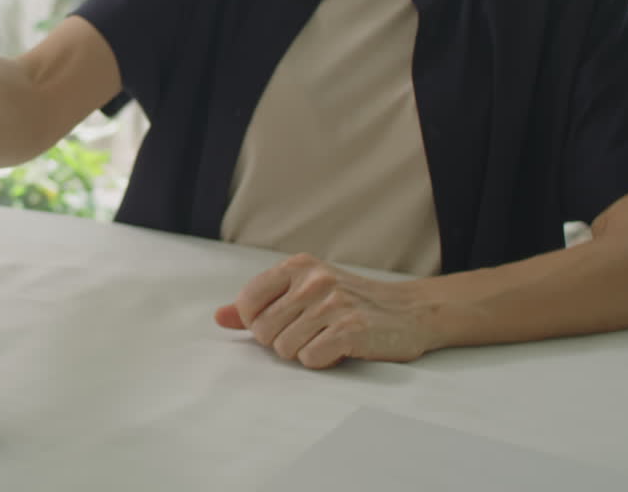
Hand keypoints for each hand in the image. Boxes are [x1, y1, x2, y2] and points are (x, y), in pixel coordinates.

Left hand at [213, 254, 437, 368]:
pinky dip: (323, 361)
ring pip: (285, 349)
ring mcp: (333, 303)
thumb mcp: (303, 291)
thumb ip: (260, 304)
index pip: (248, 303)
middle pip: (264, 332)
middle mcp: (313, 280)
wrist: (408, 311)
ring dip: (305, 352)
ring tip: (327, 338)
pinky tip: (340, 348)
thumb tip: (219, 317)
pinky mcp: (351, 329)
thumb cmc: (349, 302)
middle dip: (282, 342)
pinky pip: (310, 359)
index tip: (282, 323)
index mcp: (297, 266)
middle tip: (311, 333)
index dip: (258, 323)